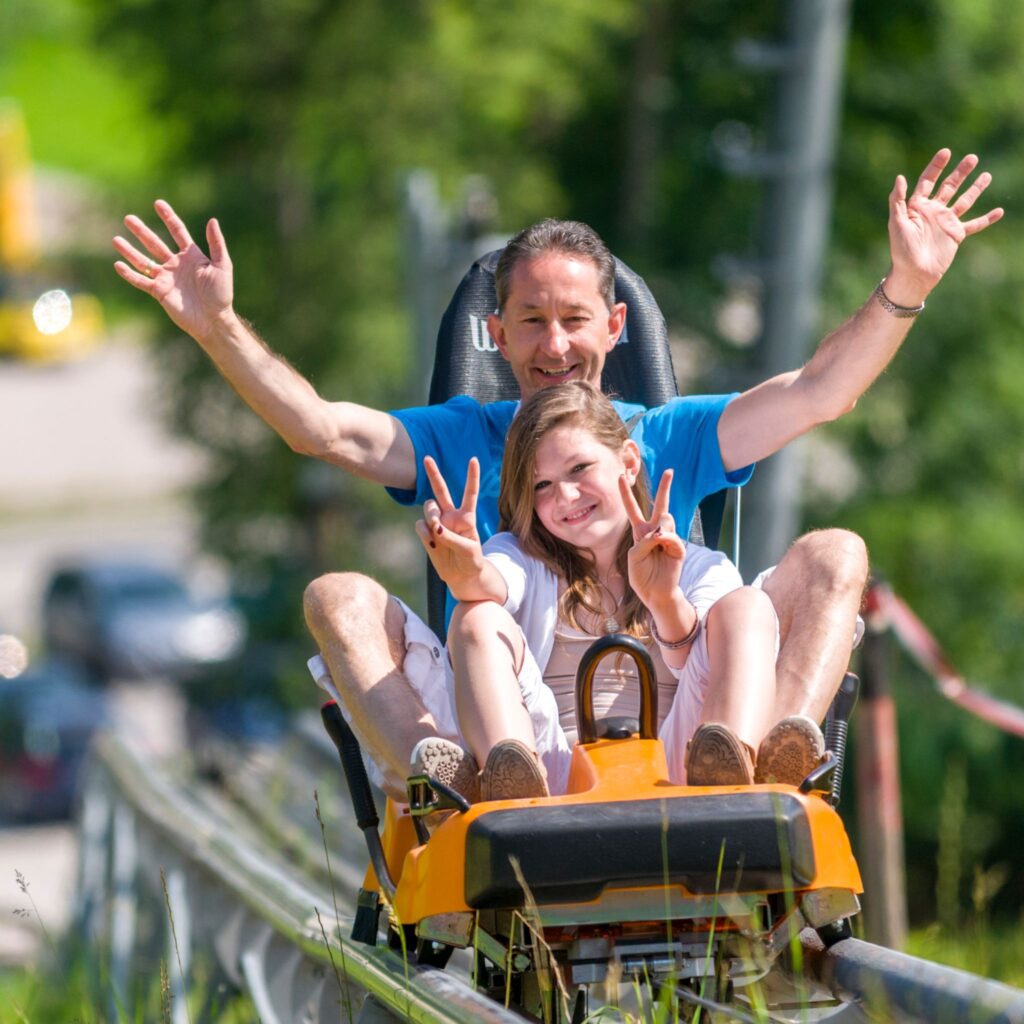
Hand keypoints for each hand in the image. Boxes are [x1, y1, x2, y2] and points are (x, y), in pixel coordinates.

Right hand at [113, 200, 234, 341]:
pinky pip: (141, 281)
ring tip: (116, 239)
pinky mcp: (160, 292)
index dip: (168, 217)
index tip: (158, 203)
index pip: (178, 232)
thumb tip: (212, 220)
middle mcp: (176, 264)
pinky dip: (129, 274)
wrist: (213, 320)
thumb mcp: (222, 265)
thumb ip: (216, 244)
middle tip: (128, 218)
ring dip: (130, 251)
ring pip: (144, 261)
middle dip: (142, 231)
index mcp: (192, 256)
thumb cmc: (221, 294)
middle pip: (155, 243)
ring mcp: (167, 278)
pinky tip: (118, 264)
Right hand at [415, 457, 484, 586]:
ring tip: (438, 531)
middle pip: (441, 491)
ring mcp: (437, 523)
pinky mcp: (427, 533)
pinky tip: (432, 544)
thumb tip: (435, 528)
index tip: (474, 459)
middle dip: (433, 474)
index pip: (470, 494)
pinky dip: (425, 535)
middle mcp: (451, 516)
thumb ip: (453, 538)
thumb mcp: (469, 551)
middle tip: (427, 458)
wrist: (462, 576)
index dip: (471, 477)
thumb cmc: (471, 561)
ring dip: (431, 515)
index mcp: (467, 517)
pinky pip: (420, 526)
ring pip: (428, 507)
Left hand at [619, 469, 685, 610]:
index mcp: (640, 532)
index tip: (620, 477)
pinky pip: (671, 536)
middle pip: (660, 505)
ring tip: (655, 542)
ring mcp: (668, 538)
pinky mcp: (678, 548)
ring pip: (666, 519)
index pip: (633, 509)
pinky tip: (660, 543)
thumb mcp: (634, 556)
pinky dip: (664, 539)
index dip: (626, 494)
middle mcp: (655, 532)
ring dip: (658, 528)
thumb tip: (661, 531)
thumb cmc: (642, 576)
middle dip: (665, 487)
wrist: (654, 593)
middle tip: (669, 470)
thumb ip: (644, 541)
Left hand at [886, 149, 1003, 303]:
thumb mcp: (896, 222)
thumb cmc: (901, 249)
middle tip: (973, 158)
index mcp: (917, 207)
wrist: (913, 273)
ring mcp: (946, 222)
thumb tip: (900, 177)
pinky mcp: (956, 235)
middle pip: (949, 186)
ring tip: (987, 175)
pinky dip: (987, 218)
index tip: (946, 152)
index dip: (936, 166)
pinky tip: (999, 211)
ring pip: (964, 201)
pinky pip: (974, 224)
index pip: (928, 181)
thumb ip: (897, 200)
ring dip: (975, 188)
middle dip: (960, 172)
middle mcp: (933, 212)